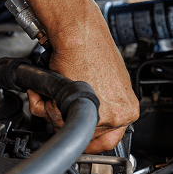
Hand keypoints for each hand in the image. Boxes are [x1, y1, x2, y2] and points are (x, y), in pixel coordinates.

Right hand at [27, 4, 138, 152]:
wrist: (79, 33)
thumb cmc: (90, 49)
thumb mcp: (106, 81)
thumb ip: (101, 104)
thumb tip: (87, 117)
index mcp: (128, 108)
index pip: (107, 141)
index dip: (86, 139)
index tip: (74, 134)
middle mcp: (120, 114)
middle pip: (84, 136)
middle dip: (63, 119)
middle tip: (58, 101)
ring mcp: (104, 114)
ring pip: (67, 127)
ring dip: (51, 110)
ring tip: (53, 91)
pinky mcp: (83, 109)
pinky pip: (56, 120)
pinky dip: (44, 105)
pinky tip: (48, 91)